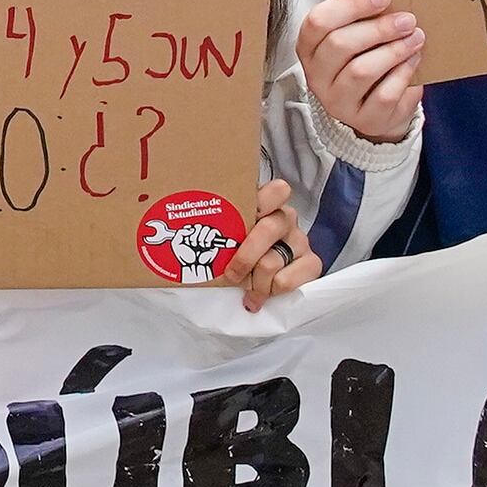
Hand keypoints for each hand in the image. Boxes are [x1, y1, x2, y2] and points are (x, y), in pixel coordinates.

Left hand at [219, 180, 321, 310]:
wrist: (261, 283)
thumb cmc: (236, 254)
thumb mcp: (226, 236)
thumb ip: (216, 228)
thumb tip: (174, 231)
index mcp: (266, 205)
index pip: (276, 190)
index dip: (262, 201)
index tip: (242, 217)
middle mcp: (286, 219)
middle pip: (268, 229)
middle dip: (243, 257)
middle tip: (230, 274)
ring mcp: (300, 241)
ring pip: (272, 261)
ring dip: (253, 282)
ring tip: (245, 291)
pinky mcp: (312, 264)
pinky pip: (286, 280)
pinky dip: (268, 292)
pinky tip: (259, 296)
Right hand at [298, 0, 422, 144]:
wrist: (376, 108)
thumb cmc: (366, 61)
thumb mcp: (356, 38)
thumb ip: (362, 19)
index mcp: (309, 49)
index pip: (318, 21)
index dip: (351, 5)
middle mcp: (316, 76)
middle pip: (339, 45)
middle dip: (379, 28)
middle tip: (407, 20)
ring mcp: (337, 101)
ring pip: (361, 71)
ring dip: (394, 50)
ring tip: (415, 38)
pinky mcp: (363, 119)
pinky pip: (383, 95)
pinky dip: (403, 74)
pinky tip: (413, 61)